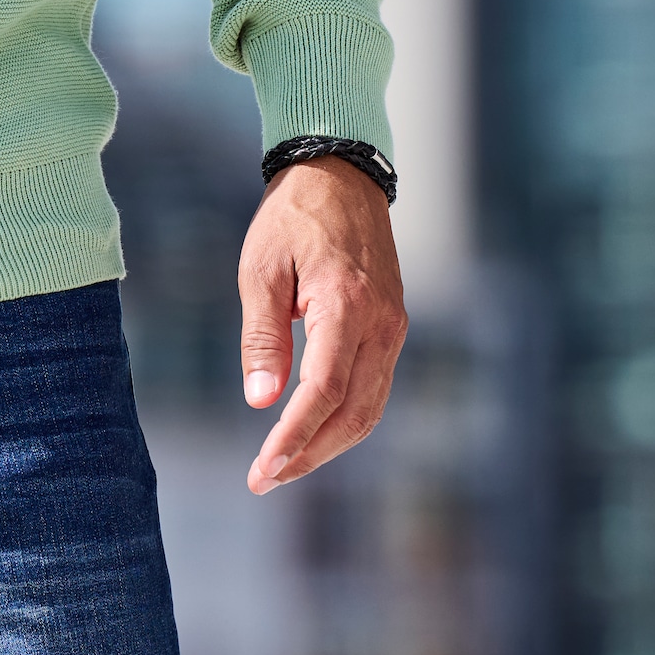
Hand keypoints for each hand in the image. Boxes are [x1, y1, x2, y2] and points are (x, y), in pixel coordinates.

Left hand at [238, 158, 405, 494]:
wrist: (340, 175)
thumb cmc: (292, 218)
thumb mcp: (261, 269)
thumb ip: (263, 336)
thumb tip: (260, 400)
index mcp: (345, 304)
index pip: (324, 391)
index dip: (294, 437)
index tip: (263, 469)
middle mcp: (381, 323)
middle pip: (354, 413)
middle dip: (310, 453)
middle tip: (265, 478)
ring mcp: (393, 326)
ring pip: (370, 407)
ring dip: (329, 443)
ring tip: (283, 464)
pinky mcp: (393, 326)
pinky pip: (375, 386)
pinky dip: (345, 417)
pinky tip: (311, 429)